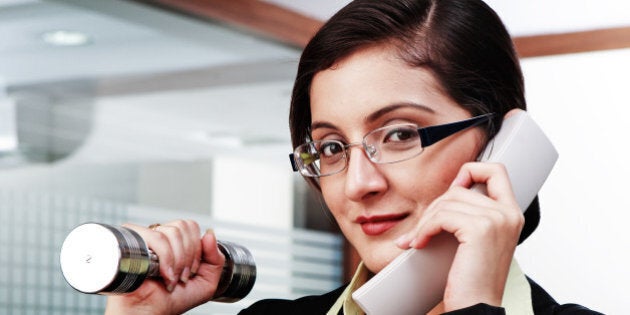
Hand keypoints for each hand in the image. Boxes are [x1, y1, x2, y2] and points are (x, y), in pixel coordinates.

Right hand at [105, 220, 225, 314]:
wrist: (149, 312)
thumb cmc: (172, 300)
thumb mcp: (206, 281)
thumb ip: (215, 258)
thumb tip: (210, 234)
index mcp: (174, 242)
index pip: (191, 226)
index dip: (196, 249)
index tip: (191, 271)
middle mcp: (159, 237)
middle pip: (182, 226)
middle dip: (188, 256)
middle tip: (182, 276)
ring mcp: (144, 238)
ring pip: (171, 232)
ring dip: (177, 261)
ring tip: (171, 278)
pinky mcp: (132, 241)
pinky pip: (156, 238)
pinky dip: (166, 259)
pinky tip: (163, 275)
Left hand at [396, 162, 523, 310]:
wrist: (476, 306)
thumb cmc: (472, 277)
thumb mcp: (478, 239)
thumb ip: (472, 213)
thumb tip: (451, 190)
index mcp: (511, 213)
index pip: (495, 170)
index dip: (470, 171)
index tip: (453, 189)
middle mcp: (508, 213)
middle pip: (460, 188)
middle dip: (434, 208)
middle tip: (423, 230)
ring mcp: (496, 219)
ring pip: (447, 202)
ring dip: (425, 222)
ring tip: (418, 240)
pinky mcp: (479, 229)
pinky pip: (440, 216)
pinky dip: (424, 230)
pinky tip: (419, 244)